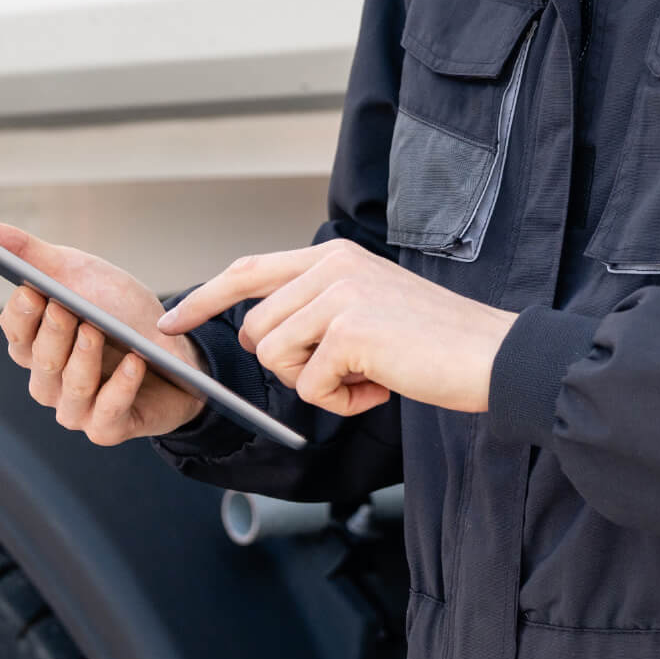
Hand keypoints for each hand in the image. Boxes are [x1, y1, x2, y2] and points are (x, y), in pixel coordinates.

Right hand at [0, 217, 210, 444]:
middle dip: (53, 333)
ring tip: (98, 330)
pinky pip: (107, 414)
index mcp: (35, 344)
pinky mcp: (108, 429)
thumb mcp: (76, 271)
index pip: (14, 332)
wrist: (177, 346)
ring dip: (84, 359)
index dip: (22, 314)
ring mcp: (77, 409)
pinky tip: (135, 361)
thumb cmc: (119, 310)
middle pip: (39, 361)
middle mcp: (50, 381)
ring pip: (69, 390)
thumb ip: (25, 251)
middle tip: (67, 307)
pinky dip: (120, 387)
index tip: (33, 290)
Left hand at [159, 241, 516, 415]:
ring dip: (318, 385)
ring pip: (278, 358)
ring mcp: (340, 294)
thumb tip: (267, 337)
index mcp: (333, 256)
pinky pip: (312, 387)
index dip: (203, 297)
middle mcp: (332, 266)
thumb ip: (320, 307)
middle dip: (291, 367)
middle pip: (258, 330)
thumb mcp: (369, 306)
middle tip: (347, 371)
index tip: (168, 321)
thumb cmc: (434, 343)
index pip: (248, 270)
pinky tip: (382, 386)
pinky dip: (343, 403)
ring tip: (369, 375)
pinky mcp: (350, 330)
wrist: (491, 355)